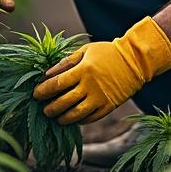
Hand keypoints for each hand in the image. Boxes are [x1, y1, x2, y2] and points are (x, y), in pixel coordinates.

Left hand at [32, 17, 170, 124]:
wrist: (135, 60)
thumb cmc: (107, 53)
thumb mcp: (85, 50)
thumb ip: (65, 62)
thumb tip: (46, 74)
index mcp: (83, 70)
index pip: (57, 83)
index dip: (43, 91)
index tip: (35, 95)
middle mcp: (91, 86)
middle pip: (64, 102)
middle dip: (50, 108)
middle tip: (44, 109)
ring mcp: (101, 98)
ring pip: (76, 114)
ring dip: (63, 118)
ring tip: (56, 117)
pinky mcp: (109, 107)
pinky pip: (91, 118)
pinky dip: (79, 121)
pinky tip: (73, 119)